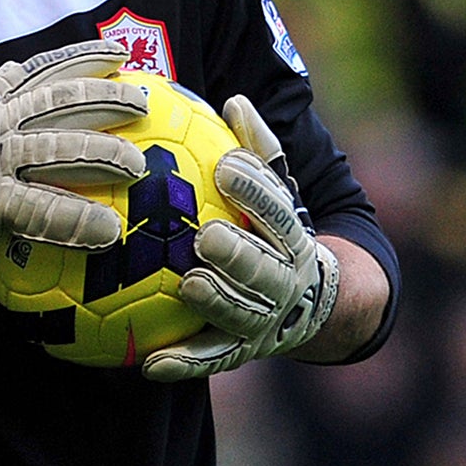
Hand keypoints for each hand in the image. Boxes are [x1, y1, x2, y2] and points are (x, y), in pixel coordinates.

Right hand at [0, 40, 148, 300]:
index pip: (43, 69)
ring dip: (102, 155)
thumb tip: (41, 102)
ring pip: (57, 148)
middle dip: (106, 99)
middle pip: (59, 100)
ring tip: (137, 167)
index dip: (84, 58)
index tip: (120, 55)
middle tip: (143, 104)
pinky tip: (107, 231)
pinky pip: (42, 208)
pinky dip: (78, 219)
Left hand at [141, 93, 338, 381]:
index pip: (279, 210)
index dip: (254, 189)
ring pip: (243, 313)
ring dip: (217, 301)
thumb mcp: (278, 190)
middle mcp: (286, 281)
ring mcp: (268, 320)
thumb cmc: (275, 230)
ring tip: (187, 284)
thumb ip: (257, 150)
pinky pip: (212, 359)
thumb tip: (234, 100)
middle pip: (266, 267)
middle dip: (240, 252)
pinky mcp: (244, 352)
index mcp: (294, 237)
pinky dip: (185, 363)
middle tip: (206, 236)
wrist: (315, 302)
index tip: (225, 166)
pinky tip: (150, 365)